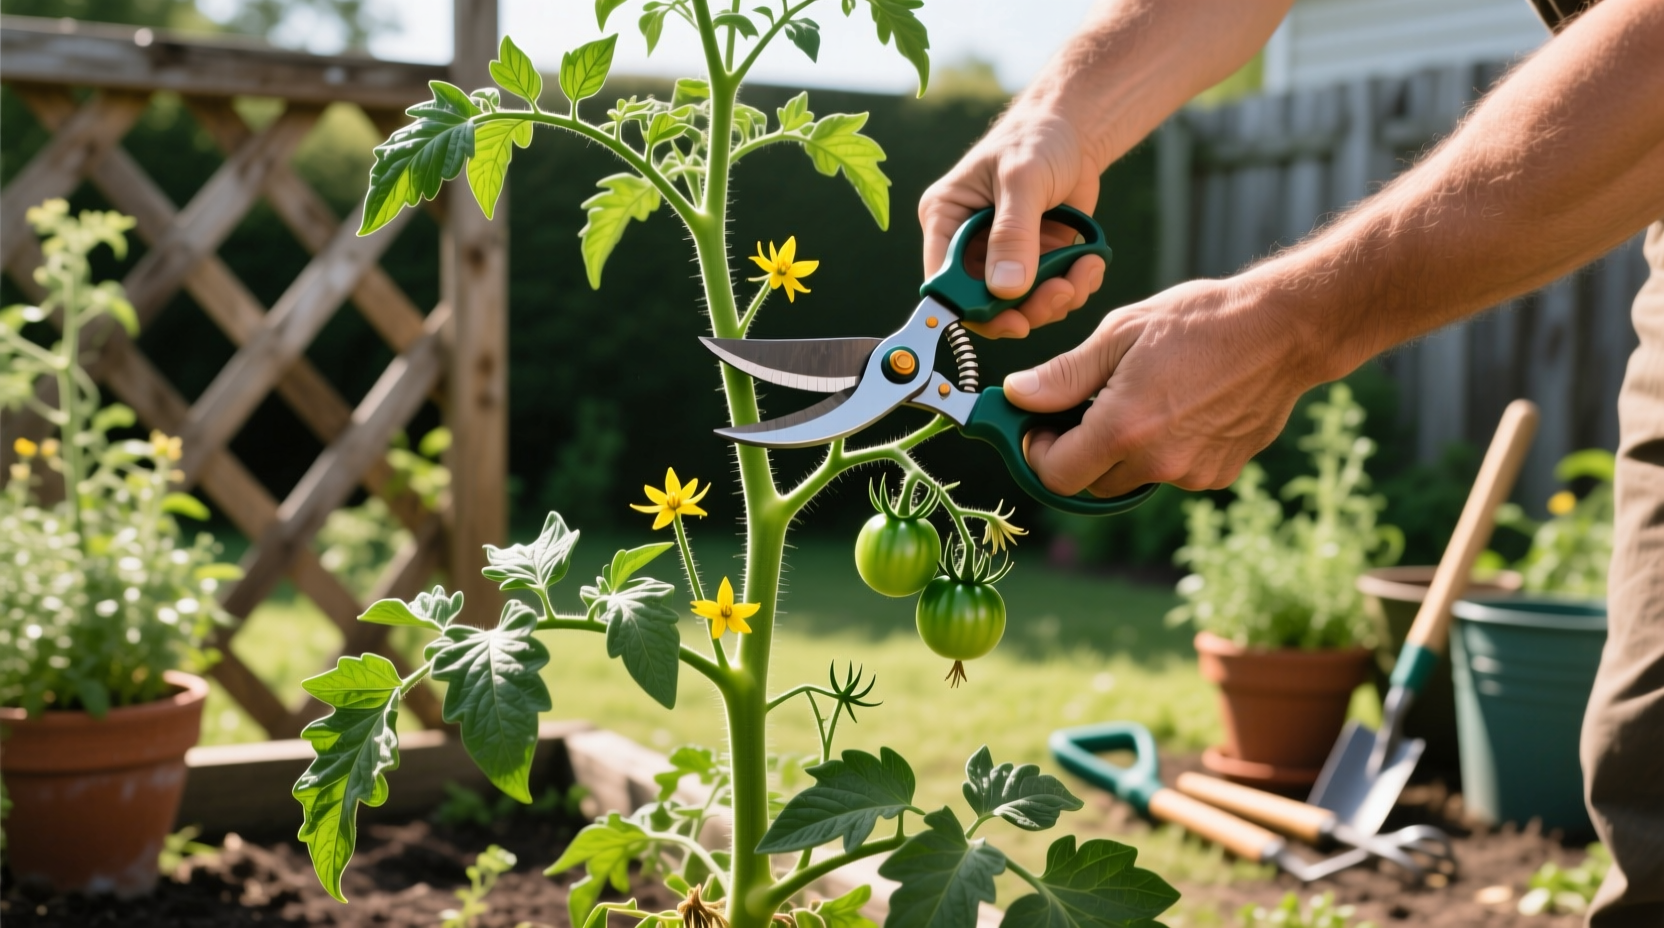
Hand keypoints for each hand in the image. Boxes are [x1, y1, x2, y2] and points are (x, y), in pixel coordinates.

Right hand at [919, 108, 1106, 338]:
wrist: (1075, 132)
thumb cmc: (1037, 139)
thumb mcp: (1022, 180)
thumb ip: (1013, 234)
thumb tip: (1005, 289)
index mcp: (946, 220)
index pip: (943, 280)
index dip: (969, 308)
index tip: (1011, 320)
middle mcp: (967, 244)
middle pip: (983, 303)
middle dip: (1025, 308)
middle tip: (1060, 295)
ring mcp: (1001, 257)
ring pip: (1020, 306)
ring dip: (1055, 299)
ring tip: (1084, 270)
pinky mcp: (1033, 262)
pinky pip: (1047, 294)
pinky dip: (1073, 287)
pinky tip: (1089, 262)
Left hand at [1007, 277, 1329, 498]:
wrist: (1284, 331)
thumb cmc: (1200, 321)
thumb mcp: (1121, 333)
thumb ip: (1064, 374)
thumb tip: (1017, 395)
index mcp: (1123, 428)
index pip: (1056, 475)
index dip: (1039, 453)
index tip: (1040, 426)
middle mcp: (1157, 462)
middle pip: (1091, 483)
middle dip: (1078, 451)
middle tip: (1085, 407)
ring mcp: (1191, 474)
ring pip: (1132, 478)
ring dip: (1122, 451)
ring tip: (1142, 398)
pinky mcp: (1218, 474)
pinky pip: (1171, 473)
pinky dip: (1163, 450)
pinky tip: (1180, 408)